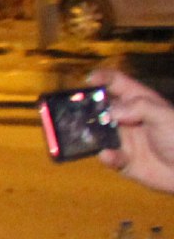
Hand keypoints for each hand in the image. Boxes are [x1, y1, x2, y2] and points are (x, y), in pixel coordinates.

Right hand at [96, 70, 173, 193]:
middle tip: (73, 111)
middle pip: (101, 107)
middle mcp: (127, 118)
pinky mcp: (123, 160)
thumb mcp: (165, 115)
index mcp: (139, 101)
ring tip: (84, 135)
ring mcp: (124, 139)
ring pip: (98, 133)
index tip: (89, 80)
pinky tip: (109, 155)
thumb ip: (140, 107)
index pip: (117, 83)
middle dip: (87, 107)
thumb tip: (111, 111)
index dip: (103, 78)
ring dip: (89, 134)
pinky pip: (109, 157)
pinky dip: (106, 157)